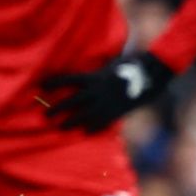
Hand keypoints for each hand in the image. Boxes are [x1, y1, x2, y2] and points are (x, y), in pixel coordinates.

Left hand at [41, 51, 176, 132]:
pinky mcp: (118, 111)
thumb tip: (91, 69)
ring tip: (61, 127)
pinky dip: (94, 127)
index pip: (68, 79)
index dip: (54, 82)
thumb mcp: (112, 64)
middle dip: (57, 108)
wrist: (153, 74)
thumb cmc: (133, 64)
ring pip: (85, 115)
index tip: (41, 86)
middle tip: (45, 115)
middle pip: (72, 101)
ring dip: (72, 121)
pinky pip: (103, 122)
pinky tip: (86, 132)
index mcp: (95, 76)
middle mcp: (98, 91)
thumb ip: (99, 70)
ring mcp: (108, 102)